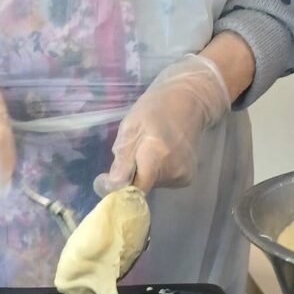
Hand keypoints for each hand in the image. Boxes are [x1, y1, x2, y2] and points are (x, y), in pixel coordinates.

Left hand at [95, 55, 230, 195]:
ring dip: (143, 172)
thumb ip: (122, 160)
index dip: (116, 189)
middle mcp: (173, 173)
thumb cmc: (154, 110)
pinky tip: (160, 153)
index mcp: (156, 157)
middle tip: (131, 151)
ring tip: (148, 149)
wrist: (188, 101)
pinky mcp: (188, 178)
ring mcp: (183, 176)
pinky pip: (162, 182)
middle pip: (141, 187)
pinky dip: (156, 172)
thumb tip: (110, 187)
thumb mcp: (130, 128)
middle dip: (129, 175)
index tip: (104, 178)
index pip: (134, 191)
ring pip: (151, 184)